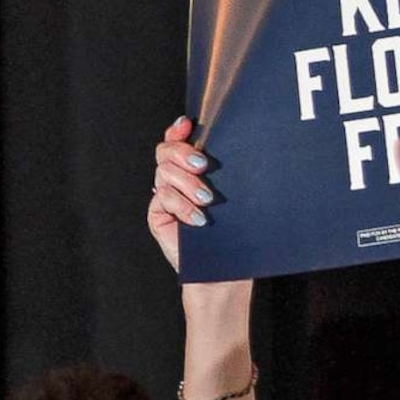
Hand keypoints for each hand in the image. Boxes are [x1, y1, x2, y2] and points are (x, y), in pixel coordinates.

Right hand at [151, 118, 251, 345]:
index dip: (178, 130)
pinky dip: (182, 206)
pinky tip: (199, 219)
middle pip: (165, 151)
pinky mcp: (158, 217)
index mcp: (193, 172)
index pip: (178, 142)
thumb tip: (241, 144)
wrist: (226, 274)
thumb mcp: (238, 200)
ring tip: (208, 200)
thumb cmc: (237, 236)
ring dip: (186, 182)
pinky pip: (162, 199)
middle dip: (183, 153)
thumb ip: (230, 174)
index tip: (188, 124)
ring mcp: (165, 198)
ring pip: (164, 172)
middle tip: (204, 166)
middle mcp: (176, 181)